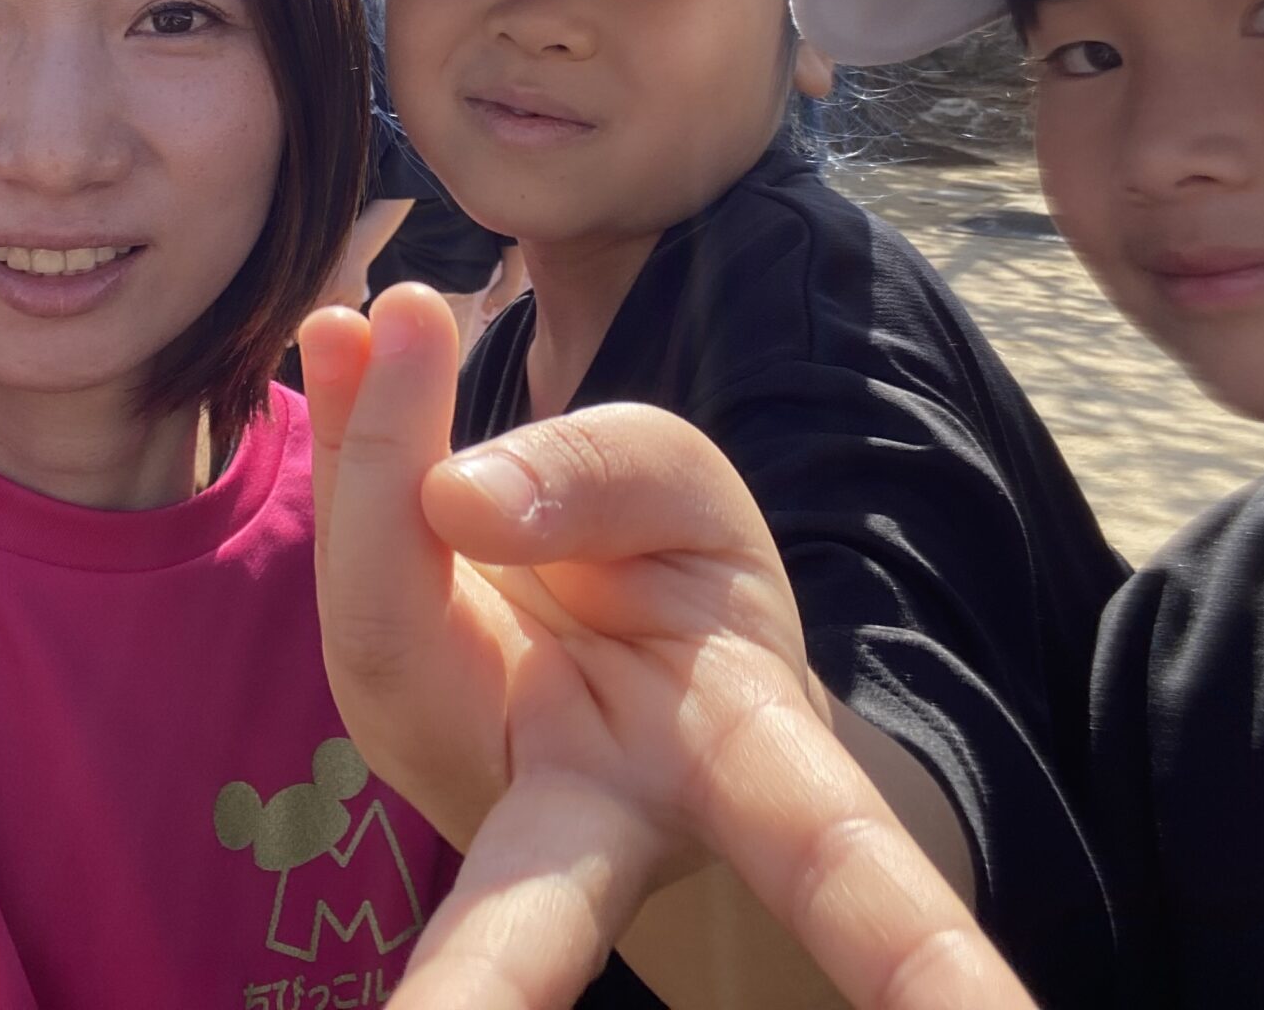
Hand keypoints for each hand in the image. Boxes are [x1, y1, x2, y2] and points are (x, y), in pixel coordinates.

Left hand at [301, 284, 1026, 1008]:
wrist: (586, 624)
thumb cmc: (676, 590)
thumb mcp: (690, 498)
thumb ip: (597, 474)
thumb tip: (453, 491)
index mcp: (739, 770)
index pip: (835, 866)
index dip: (914, 948)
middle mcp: (590, 814)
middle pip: (535, 916)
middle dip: (479, 985)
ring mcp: (457, 768)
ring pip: (391, 624)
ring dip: (378, 457)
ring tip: (400, 320)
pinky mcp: (382, 705)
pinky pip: (349, 558)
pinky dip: (349, 428)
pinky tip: (348, 337)